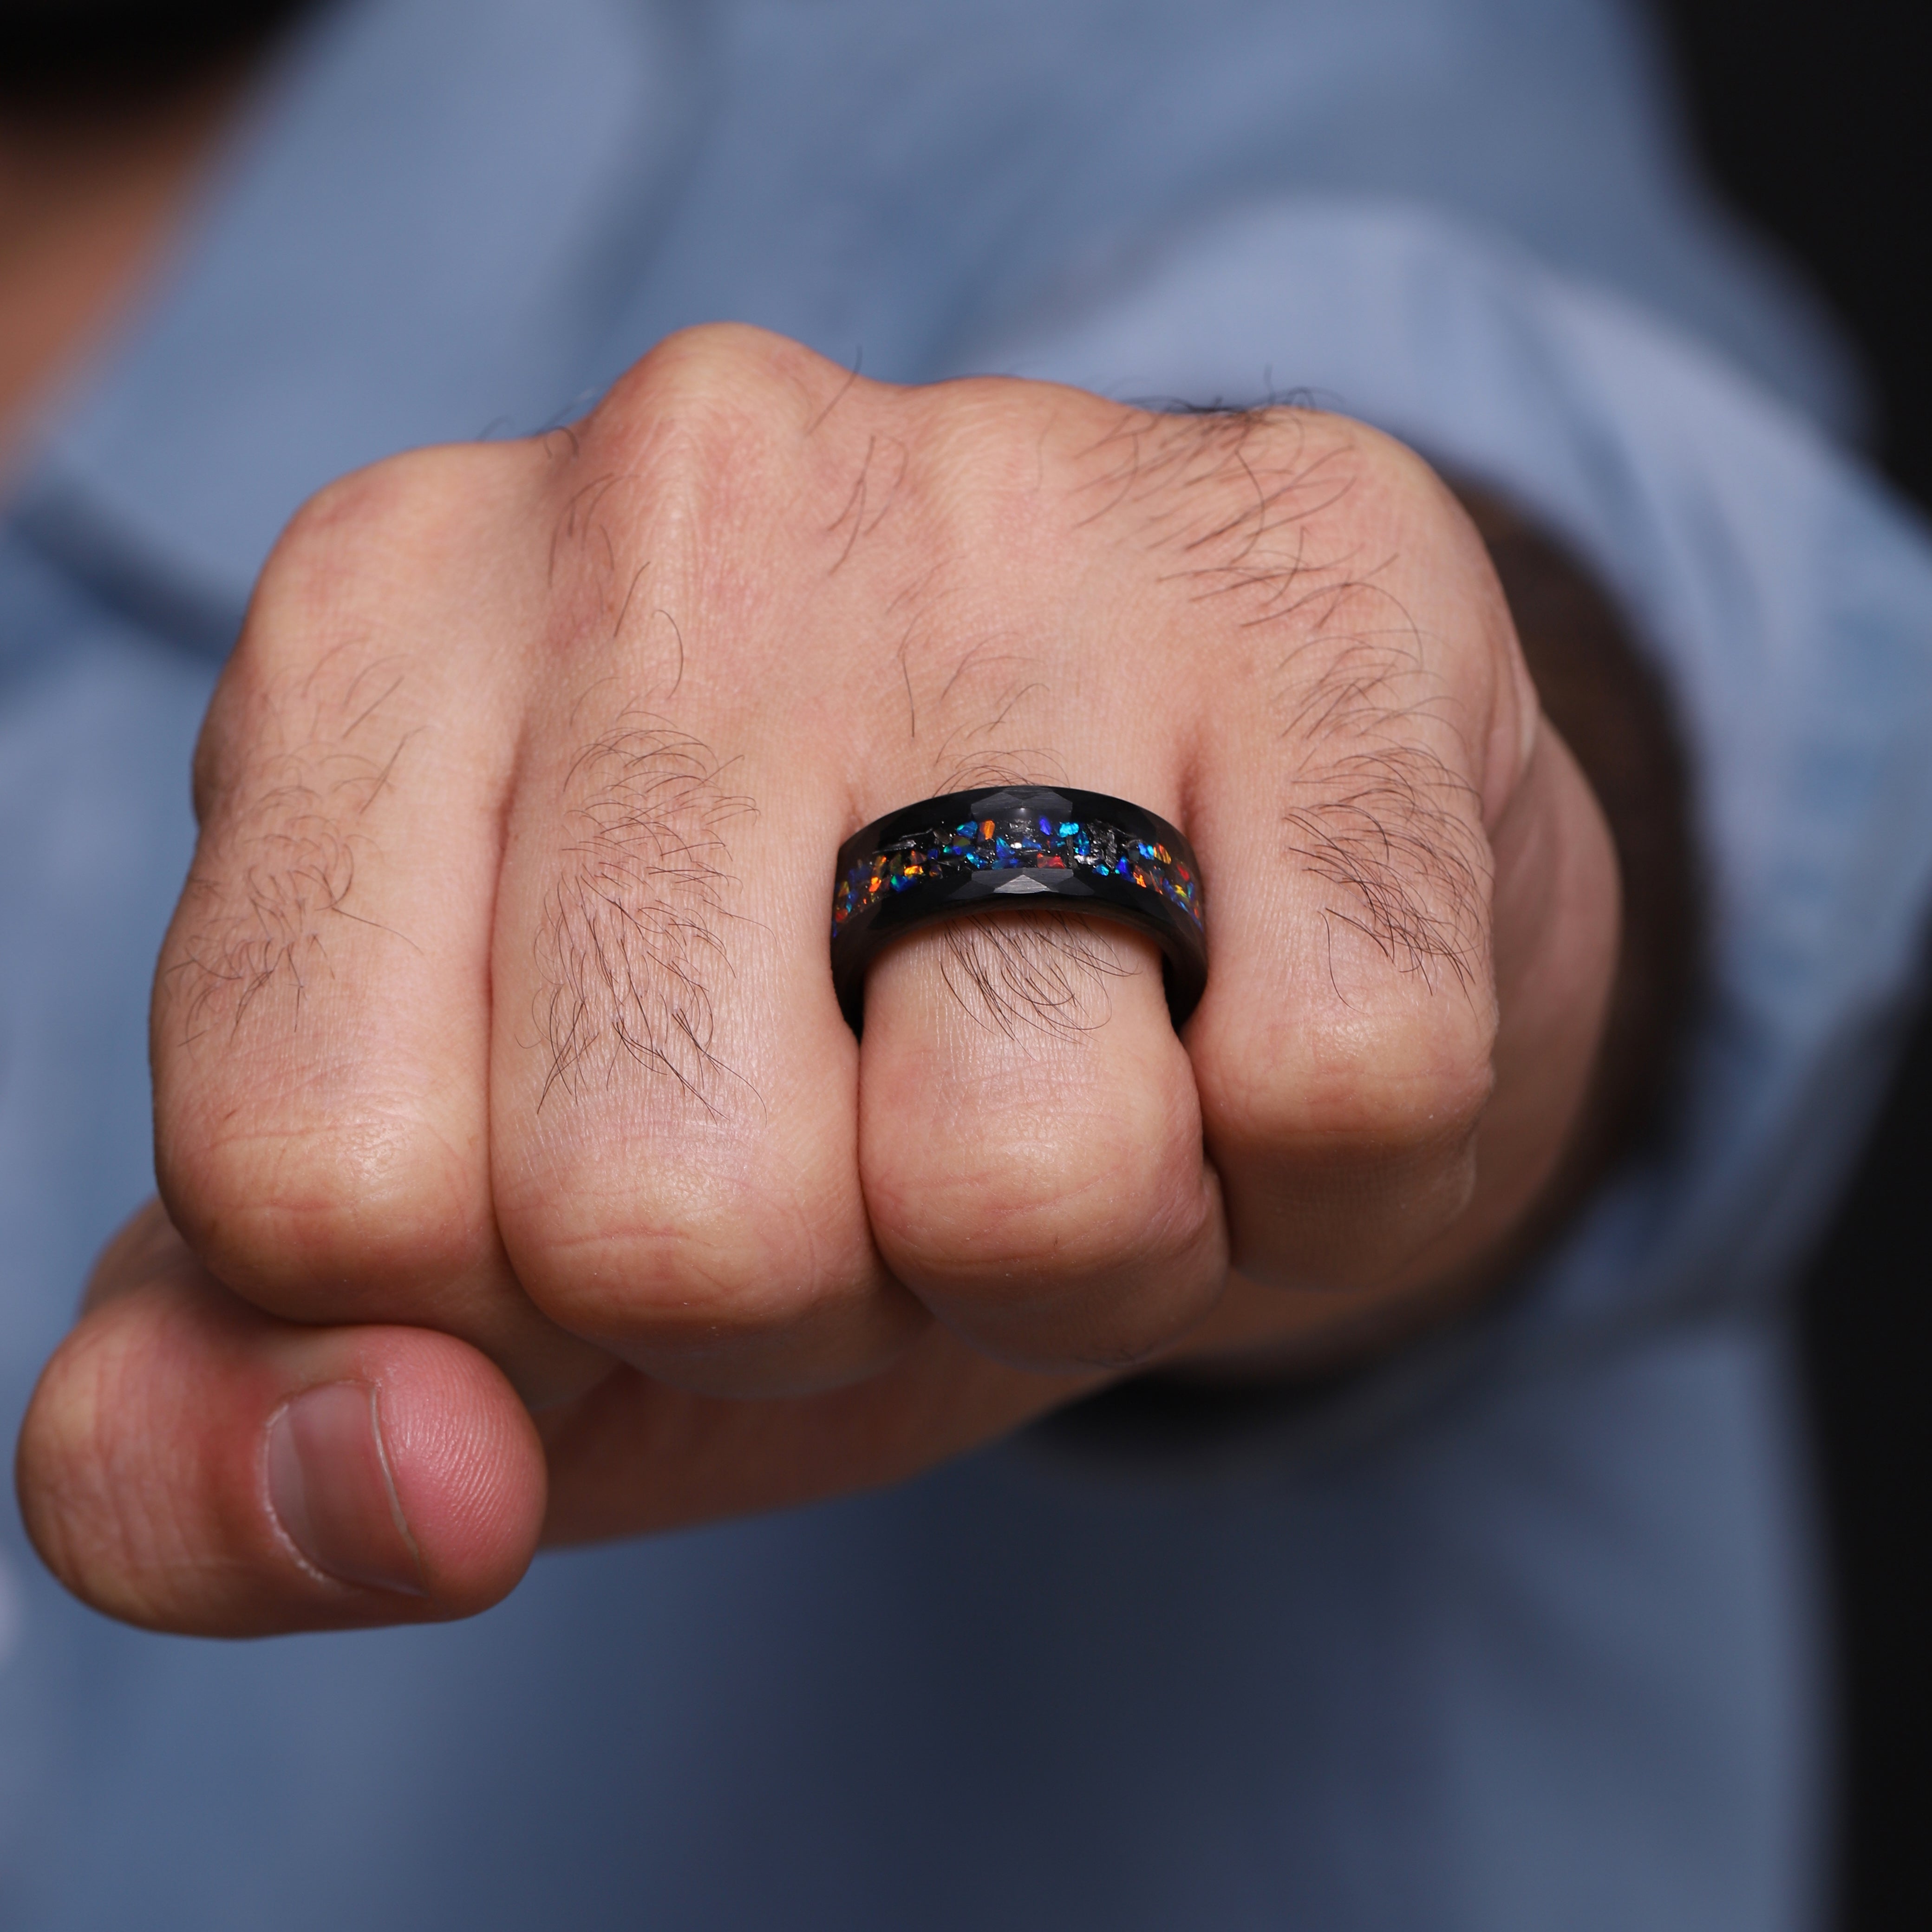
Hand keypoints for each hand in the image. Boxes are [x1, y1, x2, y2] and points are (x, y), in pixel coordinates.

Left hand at [16, 325, 1617, 1633]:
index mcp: (376, 623)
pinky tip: (1260, 1009)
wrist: (1189, 838)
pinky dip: (1314, 1172)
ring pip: (1028, 1172)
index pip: (309, 1175)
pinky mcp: (1325, 584)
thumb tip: (402, 1499)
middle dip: (804, 1292)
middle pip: (670, 1208)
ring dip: (1072, 1251)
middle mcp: (672, 499)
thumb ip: (221, 1430)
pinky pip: (1341, 1094)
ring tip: (1083, 1074)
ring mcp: (1024, 505)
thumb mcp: (456, 1251)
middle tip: (879, 1129)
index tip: (632, 1165)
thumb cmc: (802, 1051)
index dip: (504, 1297)